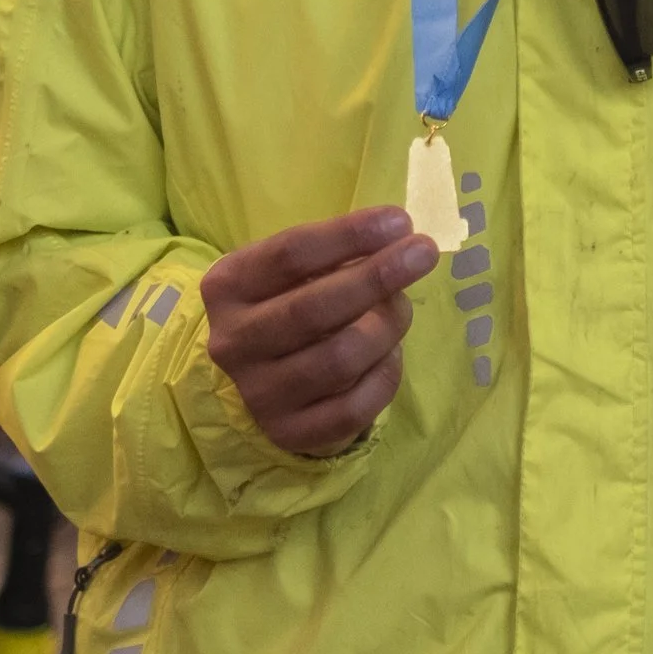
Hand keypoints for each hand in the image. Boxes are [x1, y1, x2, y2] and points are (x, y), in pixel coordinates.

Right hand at [201, 208, 434, 455]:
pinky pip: (354, 408)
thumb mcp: (292, 270)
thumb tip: (398, 240)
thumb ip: (336, 254)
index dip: (348, 235)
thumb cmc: (285, 302)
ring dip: (386, 327)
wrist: (257, 374)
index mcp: (228, 286)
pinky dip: (385, 375)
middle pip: (313, 309)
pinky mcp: (289, 432)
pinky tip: (390, 353)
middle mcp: (233, 342)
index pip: (289, 254)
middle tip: (424, 251)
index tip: (400, 221)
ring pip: (340, 359)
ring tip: (401, 308)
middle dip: (377, 277)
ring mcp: (258, 393)